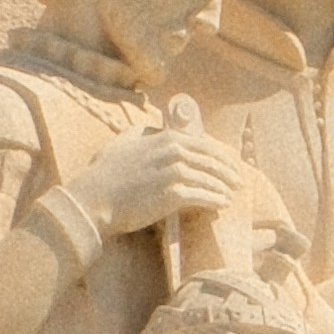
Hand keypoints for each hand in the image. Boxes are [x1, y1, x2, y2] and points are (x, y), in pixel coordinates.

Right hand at [67, 119, 253, 237]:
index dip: (222, 154)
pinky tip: (222, 205)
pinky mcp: (173, 194)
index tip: (231, 162)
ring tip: (232, 194)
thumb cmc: (104, 173)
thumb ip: (144, 133)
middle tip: (239, 180)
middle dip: (229, 170)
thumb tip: (154, 129)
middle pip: (213, 160)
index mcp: (166, 137)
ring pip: (210, 178)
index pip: (205, 143)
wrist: (93, 200)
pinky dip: (215, 200)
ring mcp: (175, 172)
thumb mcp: (124, 142)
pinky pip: (204, 196)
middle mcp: (174, 151)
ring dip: (224, 187)